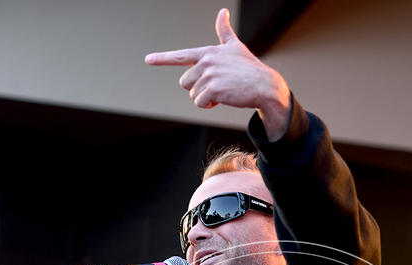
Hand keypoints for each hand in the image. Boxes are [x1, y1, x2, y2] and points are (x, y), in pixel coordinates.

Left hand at [145, 7, 290, 140]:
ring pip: (193, 94)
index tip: (148, 59)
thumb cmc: (249, 67)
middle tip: (217, 86)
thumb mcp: (234, 47)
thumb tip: (222, 12)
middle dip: (198, 89)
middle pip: (186, 83)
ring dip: (205, 98)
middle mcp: (206, 61)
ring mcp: (209, 74)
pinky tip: (223, 99)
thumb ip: (224, 31)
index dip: (162, 58)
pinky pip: (200, 103)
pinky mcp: (213, 88)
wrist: (263, 85)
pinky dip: (209, 105)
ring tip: (222, 91)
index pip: (180, 55)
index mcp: (207, 52)